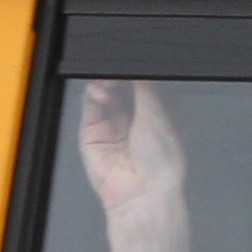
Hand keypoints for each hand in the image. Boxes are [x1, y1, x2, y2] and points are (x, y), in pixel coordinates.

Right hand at [75, 77, 191, 251]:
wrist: (142, 192)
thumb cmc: (161, 164)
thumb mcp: (158, 111)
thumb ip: (145, 84)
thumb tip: (136, 64)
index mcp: (157, 109)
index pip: (144, 78)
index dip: (138, 67)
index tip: (135, 58)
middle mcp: (134, 115)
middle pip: (122, 82)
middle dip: (120, 72)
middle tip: (120, 67)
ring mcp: (113, 124)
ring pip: (104, 89)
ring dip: (106, 81)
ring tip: (109, 81)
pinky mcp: (93, 132)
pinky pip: (90, 104)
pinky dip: (94, 93)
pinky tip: (102, 92)